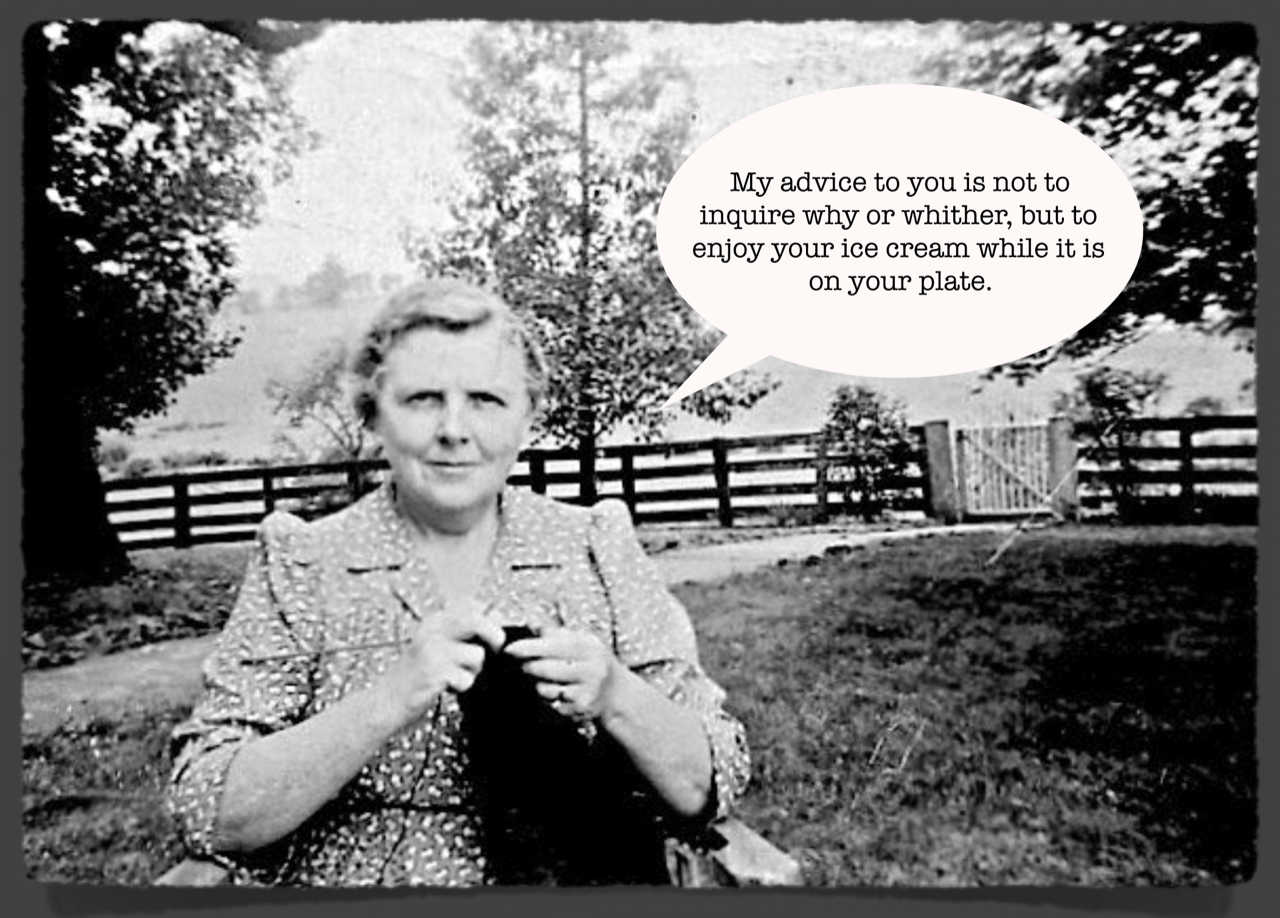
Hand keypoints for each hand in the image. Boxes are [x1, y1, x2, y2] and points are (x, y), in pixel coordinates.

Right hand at [378, 599, 504, 723]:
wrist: (386, 701)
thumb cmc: (414, 676)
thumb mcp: (435, 646)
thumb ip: (462, 634)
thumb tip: (498, 626)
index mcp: (435, 620)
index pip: (474, 605)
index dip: (492, 619)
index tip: (491, 636)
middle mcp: (433, 630)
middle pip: (479, 621)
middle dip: (494, 637)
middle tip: (491, 651)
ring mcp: (433, 650)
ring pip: (477, 654)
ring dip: (473, 671)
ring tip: (454, 676)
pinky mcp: (434, 672)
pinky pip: (466, 679)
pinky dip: (461, 687)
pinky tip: (445, 687)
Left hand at [503, 628, 622, 721]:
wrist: (616, 694)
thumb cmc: (591, 661)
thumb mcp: (581, 642)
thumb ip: (556, 633)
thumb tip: (531, 624)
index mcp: (589, 648)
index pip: (553, 645)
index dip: (528, 648)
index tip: (509, 649)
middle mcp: (590, 670)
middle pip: (544, 668)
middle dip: (527, 666)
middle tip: (519, 664)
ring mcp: (585, 692)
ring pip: (543, 688)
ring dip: (535, 683)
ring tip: (539, 678)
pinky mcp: (579, 710)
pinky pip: (549, 704)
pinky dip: (544, 698)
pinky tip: (551, 692)